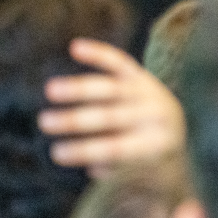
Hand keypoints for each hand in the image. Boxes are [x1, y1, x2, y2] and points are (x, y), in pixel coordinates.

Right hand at [39, 38, 185, 178]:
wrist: (173, 127)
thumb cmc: (143, 157)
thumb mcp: (137, 170)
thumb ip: (115, 170)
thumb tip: (94, 166)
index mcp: (157, 145)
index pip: (116, 149)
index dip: (85, 151)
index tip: (56, 154)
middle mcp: (155, 115)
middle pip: (110, 116)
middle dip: (75, 120)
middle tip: (44, 122)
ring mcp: (148, 91)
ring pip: (110, 87)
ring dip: (77, 88)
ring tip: (49, 91)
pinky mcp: (139, 74)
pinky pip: (117, 60)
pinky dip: (97, 53)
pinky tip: (74, 47)